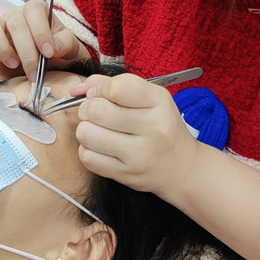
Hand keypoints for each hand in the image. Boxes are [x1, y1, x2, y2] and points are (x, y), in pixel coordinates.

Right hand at [0, 0, 88, 78]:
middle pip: (14, 22)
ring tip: (13, 64)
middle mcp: (15, 15)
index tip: (48, 53)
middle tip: (34, 71)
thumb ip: (66, 44)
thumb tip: (56, 46)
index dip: (41, 31)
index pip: (34, 10)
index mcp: (36, 11)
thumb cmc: (56, 55)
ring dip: (1, 47)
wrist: (45, 69)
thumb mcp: (69, 50)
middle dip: (25, 51)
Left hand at [73, 73, 199, 197]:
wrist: (181, 168)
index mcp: (159, 102)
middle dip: (87, 108)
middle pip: (96, 110)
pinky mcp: (126, 175)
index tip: (104, 94)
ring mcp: (140, 154)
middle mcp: (153, 127)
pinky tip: (100, 147)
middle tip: (95, 113)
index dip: (101, 88)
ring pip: (87, 134)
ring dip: (85, 130)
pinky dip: (87, 150)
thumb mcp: (149, 98)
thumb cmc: (161, 127)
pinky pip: (88, 157)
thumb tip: (78, 89)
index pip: (116, 88)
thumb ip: (112, 84)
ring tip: (97, 130)